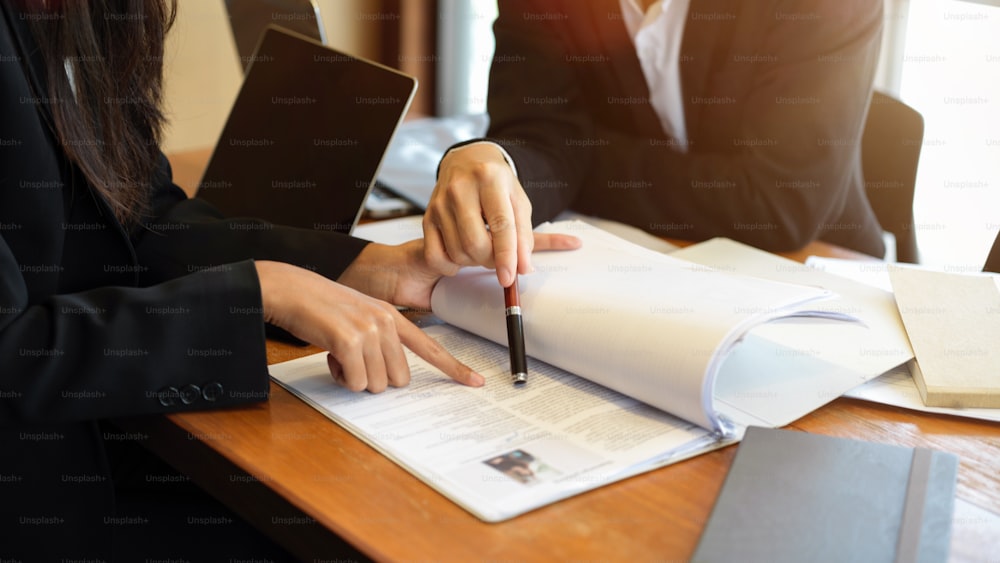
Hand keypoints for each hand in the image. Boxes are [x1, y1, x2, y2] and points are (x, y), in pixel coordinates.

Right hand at [255, 260, 483, 392]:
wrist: (291, 290)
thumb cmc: (322, 307)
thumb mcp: (360, 315)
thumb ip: (380, 339)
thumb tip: (389, 376)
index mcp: (393, 317)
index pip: (431, 347)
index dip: (455, 368)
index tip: (476, 382)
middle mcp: (386, 323)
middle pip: (399, 379)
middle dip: (374, 378)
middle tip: (353, 360)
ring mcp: (369, 331)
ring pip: (376, 384)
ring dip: (355, 378)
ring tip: (339, 354)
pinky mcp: (349, 341)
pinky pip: (355, 382)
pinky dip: (340, 377)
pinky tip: (330, 355)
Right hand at [424, 143, 579, 286]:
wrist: (466, 161)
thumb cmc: (495, 183)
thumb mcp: (518, 200)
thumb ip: (524, 234)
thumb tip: (522, 267)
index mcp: (489, 179)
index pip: (501, 224)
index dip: (506, 255)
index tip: (510, 277)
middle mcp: (460, 189)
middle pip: (475, 243)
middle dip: (491, 261)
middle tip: (499, 258)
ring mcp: (440, 203)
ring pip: (457, 252)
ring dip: (474, 261)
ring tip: (483, 248)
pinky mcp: (427, 217)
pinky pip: (435, 256)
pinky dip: (450, 265)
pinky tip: (462, 255)